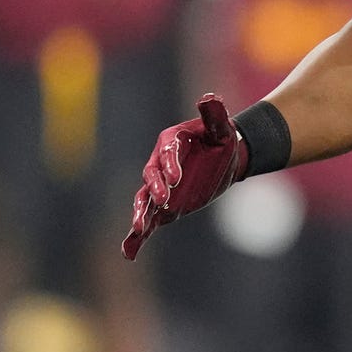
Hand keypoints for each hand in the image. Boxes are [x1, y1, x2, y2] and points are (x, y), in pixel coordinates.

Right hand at [121, 94, 245, 259]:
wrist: (223, 158)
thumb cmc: (221, 139)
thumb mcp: (221, 128)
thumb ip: (215, 115)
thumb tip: (210, 98)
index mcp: (171, 143)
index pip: (167, 154)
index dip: (170, 166)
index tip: (176, 179)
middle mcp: (160, 165)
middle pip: (151, 177)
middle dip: (155, 190)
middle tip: (163, 201)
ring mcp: (160, 187)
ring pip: (145, 200)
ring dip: (141, 214)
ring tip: (137, 229)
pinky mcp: (164, 205)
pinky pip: (149, 221)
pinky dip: (137, 237)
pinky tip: (128, 254)